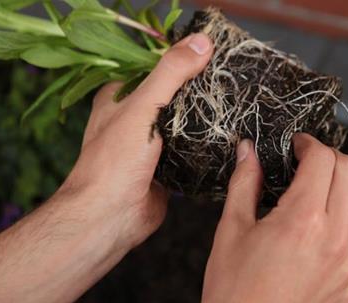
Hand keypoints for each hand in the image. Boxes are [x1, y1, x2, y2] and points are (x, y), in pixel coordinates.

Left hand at [58, 33, 213, 251]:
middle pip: (172, 95)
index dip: (181, 59)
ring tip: (236, 103)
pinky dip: (206, 145)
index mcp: (119, 96)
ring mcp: (151, 145)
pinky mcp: (167, 168)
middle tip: (230, 79)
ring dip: (204, 119)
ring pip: (184, 124)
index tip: (212, 52)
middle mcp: (134, 118)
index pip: (154, 67)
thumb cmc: (115, 161)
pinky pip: (191, 150)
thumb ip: (170, 73)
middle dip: (198, 90)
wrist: (111, 216)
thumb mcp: (143, 107)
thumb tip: (201, 42)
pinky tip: (228, 136)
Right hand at [199, 134, 347, 302]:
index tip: (295, 146)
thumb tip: (248, 152)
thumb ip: (244, 184)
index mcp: (302, 220)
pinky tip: (312, 234)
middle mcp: (335, 237)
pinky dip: (341, 223)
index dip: (308, 144)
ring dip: (340, 188)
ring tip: (310, 197)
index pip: (323, 159)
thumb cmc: (232, 295)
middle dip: (328, 159)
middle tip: (303, 164)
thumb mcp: (230, 232)